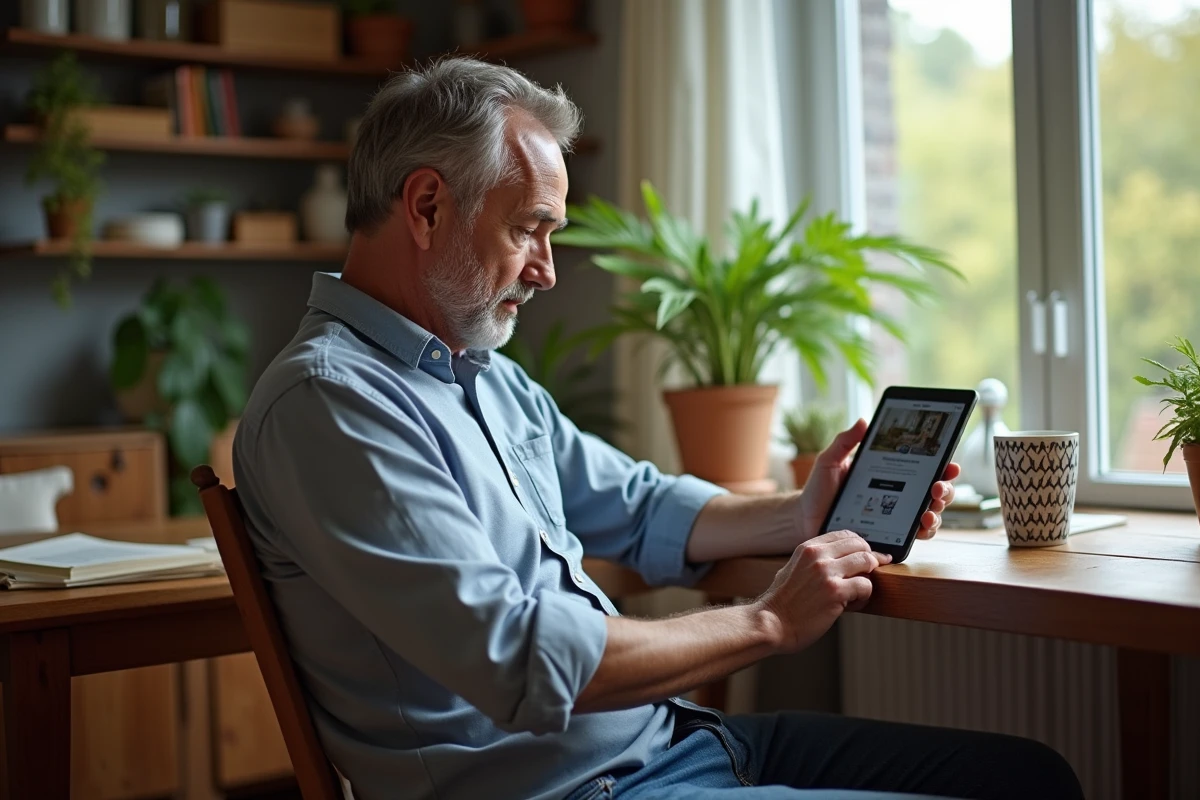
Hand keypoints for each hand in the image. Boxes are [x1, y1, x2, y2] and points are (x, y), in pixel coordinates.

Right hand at [756, 530, 888, 652]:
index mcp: (807, 548)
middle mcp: (818, 556)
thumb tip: (836, 561)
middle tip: (867, 575)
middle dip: (869, 560)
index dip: (859, 546)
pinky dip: (864, 597)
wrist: (770, 624)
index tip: (866, 557)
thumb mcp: (792, 570)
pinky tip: (852, 605)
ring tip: (857, 593)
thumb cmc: (780, 603)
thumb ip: (812, 562)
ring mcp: (827, 573)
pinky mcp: (836, 592)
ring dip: (868, 578)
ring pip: (867, 561)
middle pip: (860, 545)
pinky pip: (866, 586)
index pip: (845, 535)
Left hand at [795, 419, 960, 541]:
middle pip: (936, 492)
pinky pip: (915, 536)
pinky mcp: (891, 536)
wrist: (805, 518)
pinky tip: (919, 527)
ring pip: (931, 515)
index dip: (943, 465)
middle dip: (945, 490)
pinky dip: (923, 533)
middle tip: (937, 487)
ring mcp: (898, 517)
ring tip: (927, 512)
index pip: (925, 468)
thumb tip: (863, 420)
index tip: (950, 463)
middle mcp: (901, 495)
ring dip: (937, 513)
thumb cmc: (820, 489)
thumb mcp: (830, 461)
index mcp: (892, 473)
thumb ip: (845, 441)